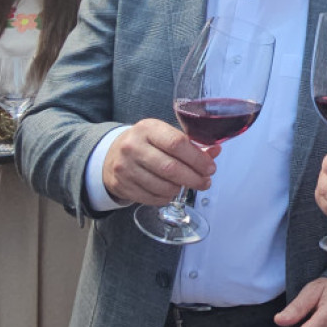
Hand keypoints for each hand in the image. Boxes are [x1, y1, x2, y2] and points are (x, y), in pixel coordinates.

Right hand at [101, 118, 219, 205]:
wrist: (111, 153)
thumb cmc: (146, 143)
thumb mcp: (165, 135)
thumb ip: (191, 144)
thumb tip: (215, 152)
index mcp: (148, 128)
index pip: (176, 143)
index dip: (197, 158)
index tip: (210, 167)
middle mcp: (133, 146)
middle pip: (170, 168)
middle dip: (193, 178)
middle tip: (205, 182)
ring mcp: (124, 167)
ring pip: (161, 185)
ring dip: (181, 189)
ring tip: (189, 185)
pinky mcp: (121, 185)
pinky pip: (151, 197)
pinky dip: (166, 197)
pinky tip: (172, 191)